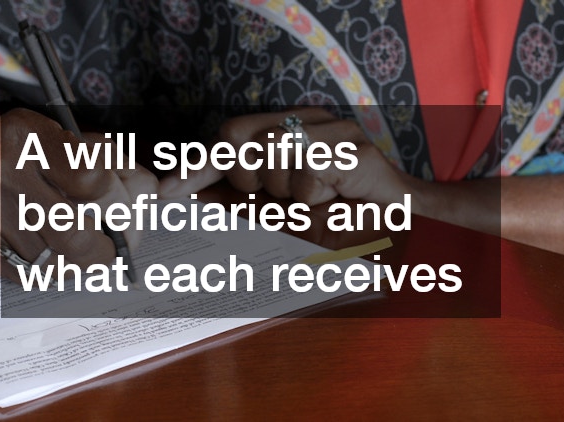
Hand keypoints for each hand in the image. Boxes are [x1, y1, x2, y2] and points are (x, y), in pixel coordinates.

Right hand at [0, 88, 156, 280]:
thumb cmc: (24, 155)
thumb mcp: (64, 138)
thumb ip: (114, 162)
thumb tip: (152, 198)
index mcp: (23, 135)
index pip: (91, 179)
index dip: (120, 204)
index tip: (128, 213)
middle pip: (75, 233)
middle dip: (108, 248)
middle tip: (119, 248)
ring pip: (58, 261)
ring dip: (85, 262)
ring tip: (91, 249)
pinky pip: (34, 277)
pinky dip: (59, 272)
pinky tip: (64, 258)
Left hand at [159, 108, 413, 204]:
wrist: (397, 237)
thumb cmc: (338, 225)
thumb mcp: (277, 214)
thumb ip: (240, 199)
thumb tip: (196, 193)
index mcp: (286, 132)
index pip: (227, 137)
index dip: (195, 164)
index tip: (166, 191)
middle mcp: (307, 121)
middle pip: (236, 135)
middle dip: (244, 176)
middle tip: (273, 196)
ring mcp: (333, 129)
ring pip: (270, 148)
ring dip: (284, 189)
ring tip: (311, 199)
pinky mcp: (354, 147)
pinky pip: (307, 166)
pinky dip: (312, 194)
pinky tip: (333, 196)